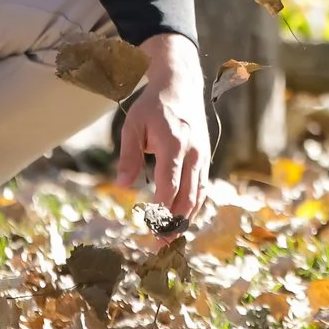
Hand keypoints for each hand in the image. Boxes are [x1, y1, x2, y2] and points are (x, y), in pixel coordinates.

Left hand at [117, 33, 209, 223]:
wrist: (181, 84)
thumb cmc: (153, 105)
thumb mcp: (132, 125)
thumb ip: (128, 156)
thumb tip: (123, 186)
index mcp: (174, 143)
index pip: (169, 184)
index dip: (161, 209)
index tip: (150, 227)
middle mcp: (193, 152)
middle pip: (187, 196)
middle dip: (174, 222)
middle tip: (159, 244)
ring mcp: (203, 156)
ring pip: (198, 195)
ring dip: (185, 219)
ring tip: (170, 239)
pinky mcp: (205, 158)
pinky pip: (202, 187)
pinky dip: (193, 206)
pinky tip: (181, 220)